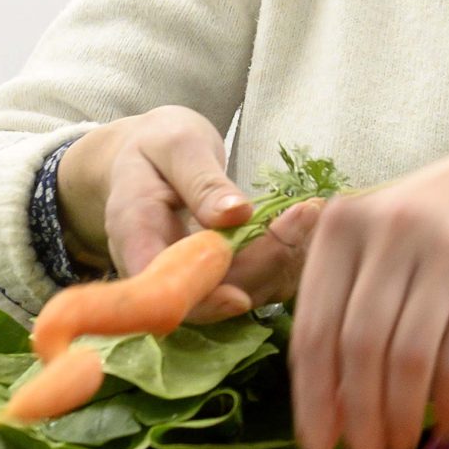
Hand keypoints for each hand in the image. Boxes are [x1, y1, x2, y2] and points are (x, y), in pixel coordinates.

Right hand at [56, 107, 320, 321]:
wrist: (150, 156)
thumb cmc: (157, 145)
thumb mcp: (176, 145)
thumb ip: (202, 181)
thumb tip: (236, 216)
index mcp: (135, 238)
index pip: (162, 289)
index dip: (199, 303)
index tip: (239, 297)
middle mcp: (162, 270)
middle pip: (214, 293)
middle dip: (265, 261)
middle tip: (306, 213)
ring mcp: (195, 277)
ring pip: (245, 290)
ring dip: (285, 258)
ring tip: (313, 211)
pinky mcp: (224, 275)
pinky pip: (261, 279)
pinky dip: (289, 255)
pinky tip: (309, 221)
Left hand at [288, 128, 448, 448]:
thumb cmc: (432, 224)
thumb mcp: (377, 237)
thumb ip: (345, 301)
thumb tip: (328, 406)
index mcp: (342, 226)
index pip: (314, 329)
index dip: (312, 400)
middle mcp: (389, 231)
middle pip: (359, 348)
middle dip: (357, 418)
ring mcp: (444, 251)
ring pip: (408, 358)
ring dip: (401, 418)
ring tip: (400, 448)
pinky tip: (448, 424)